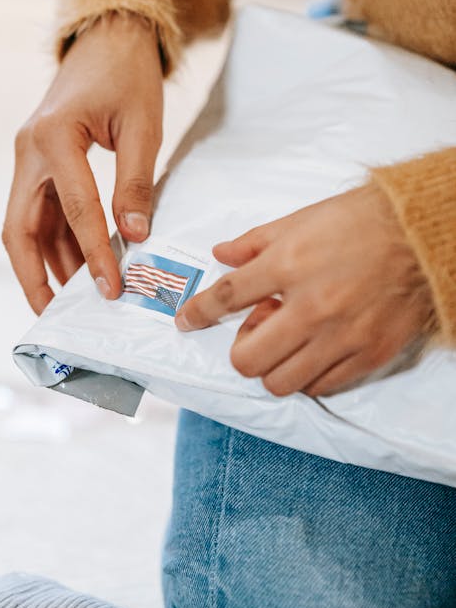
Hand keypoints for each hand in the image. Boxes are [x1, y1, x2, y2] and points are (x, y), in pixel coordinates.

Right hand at [3, 13, 163, 312]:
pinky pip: (42, 211)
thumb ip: (137, 184)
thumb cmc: (128, 73)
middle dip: (35, 277)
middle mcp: (28, 150)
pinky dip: (58, 240)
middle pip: (20, 229)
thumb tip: (135, 238)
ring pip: (27, 224)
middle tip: (54, 317)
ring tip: (75, 300)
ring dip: (48, 263)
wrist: (109, 35)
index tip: (112, 289)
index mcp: (53, 137)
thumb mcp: (143, 126)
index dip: (94, 254)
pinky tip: (79, 266)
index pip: (74, 210)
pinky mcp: (38, 161)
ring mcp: (28, 157)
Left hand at [175, 185, 434, 396]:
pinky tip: (312, 351)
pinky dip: (308, 375)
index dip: (198, 313)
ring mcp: (341, 336)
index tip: (186, 321)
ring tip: (286, 342)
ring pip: (280, 382)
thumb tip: (220, 255)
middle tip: (254, 331)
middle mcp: (311, 307)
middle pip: (248, 358)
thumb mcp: (299, 220)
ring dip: (273, 366)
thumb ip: (254, 242)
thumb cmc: (360, 221)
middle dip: (241, 349)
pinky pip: (321, 386)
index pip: (226, 297)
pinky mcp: (369, 354)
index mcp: (288, 265)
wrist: (421, 234)